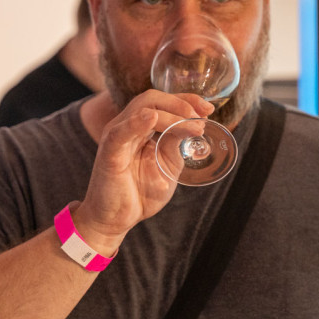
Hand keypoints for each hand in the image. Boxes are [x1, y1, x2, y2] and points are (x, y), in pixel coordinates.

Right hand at [73, 90, 211, 250]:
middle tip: (202, 115)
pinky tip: (152, 118)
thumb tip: (194, 126)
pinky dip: (136, 122)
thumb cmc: (139, 193)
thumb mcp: (167, 164)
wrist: (116, 219)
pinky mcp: (109, 152)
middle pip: (152, 98)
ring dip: (170, 112)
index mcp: (140, 127)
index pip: (162, 102)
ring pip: (142, 109)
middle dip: (181, 102)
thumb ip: (176, 144)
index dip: (186, 100)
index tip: (209, 108)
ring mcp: (116, 136)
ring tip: (192, 122)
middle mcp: (127, 126)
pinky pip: (121, 132)